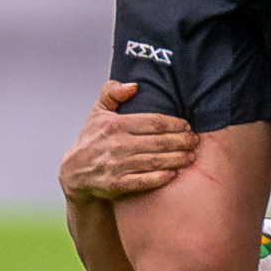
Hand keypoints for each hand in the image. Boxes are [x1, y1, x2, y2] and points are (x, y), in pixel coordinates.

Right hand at [59, 82, 198, 200]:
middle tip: (195, 140)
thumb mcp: (97, 112)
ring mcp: (117, 166)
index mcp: (115, 125)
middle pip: (158, 142)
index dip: (173, 123)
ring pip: (155, 161)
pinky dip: (161, 177)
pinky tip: (174, 174)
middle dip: (181, 141)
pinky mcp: (117, 185)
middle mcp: (117, 145)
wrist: (75, 173)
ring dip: (177, 159)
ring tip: (191, 156)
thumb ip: (112, 92)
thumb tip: (134, 85)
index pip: (152, 122)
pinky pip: (144, 181)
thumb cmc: (92, 139)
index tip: (187, 125)